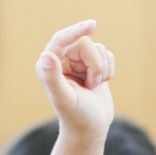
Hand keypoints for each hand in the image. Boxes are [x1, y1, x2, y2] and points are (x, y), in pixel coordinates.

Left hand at [36, 20, 114, 138]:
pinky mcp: (92, 64)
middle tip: (91, 83)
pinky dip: (109, 70)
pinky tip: (100, 84)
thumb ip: (53, 78)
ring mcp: (77, 61)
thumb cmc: (76, 116)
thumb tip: (46, 56)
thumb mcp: (64, 98)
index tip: (93, 25)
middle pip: (84, 43)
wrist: (91, 128)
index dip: (76, 30)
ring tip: (93, 86)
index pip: (62, 39)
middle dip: (93, 63)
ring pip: (98, 48)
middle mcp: (61, 59)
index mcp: (48, 64)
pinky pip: (107, 54)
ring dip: (101, 69)